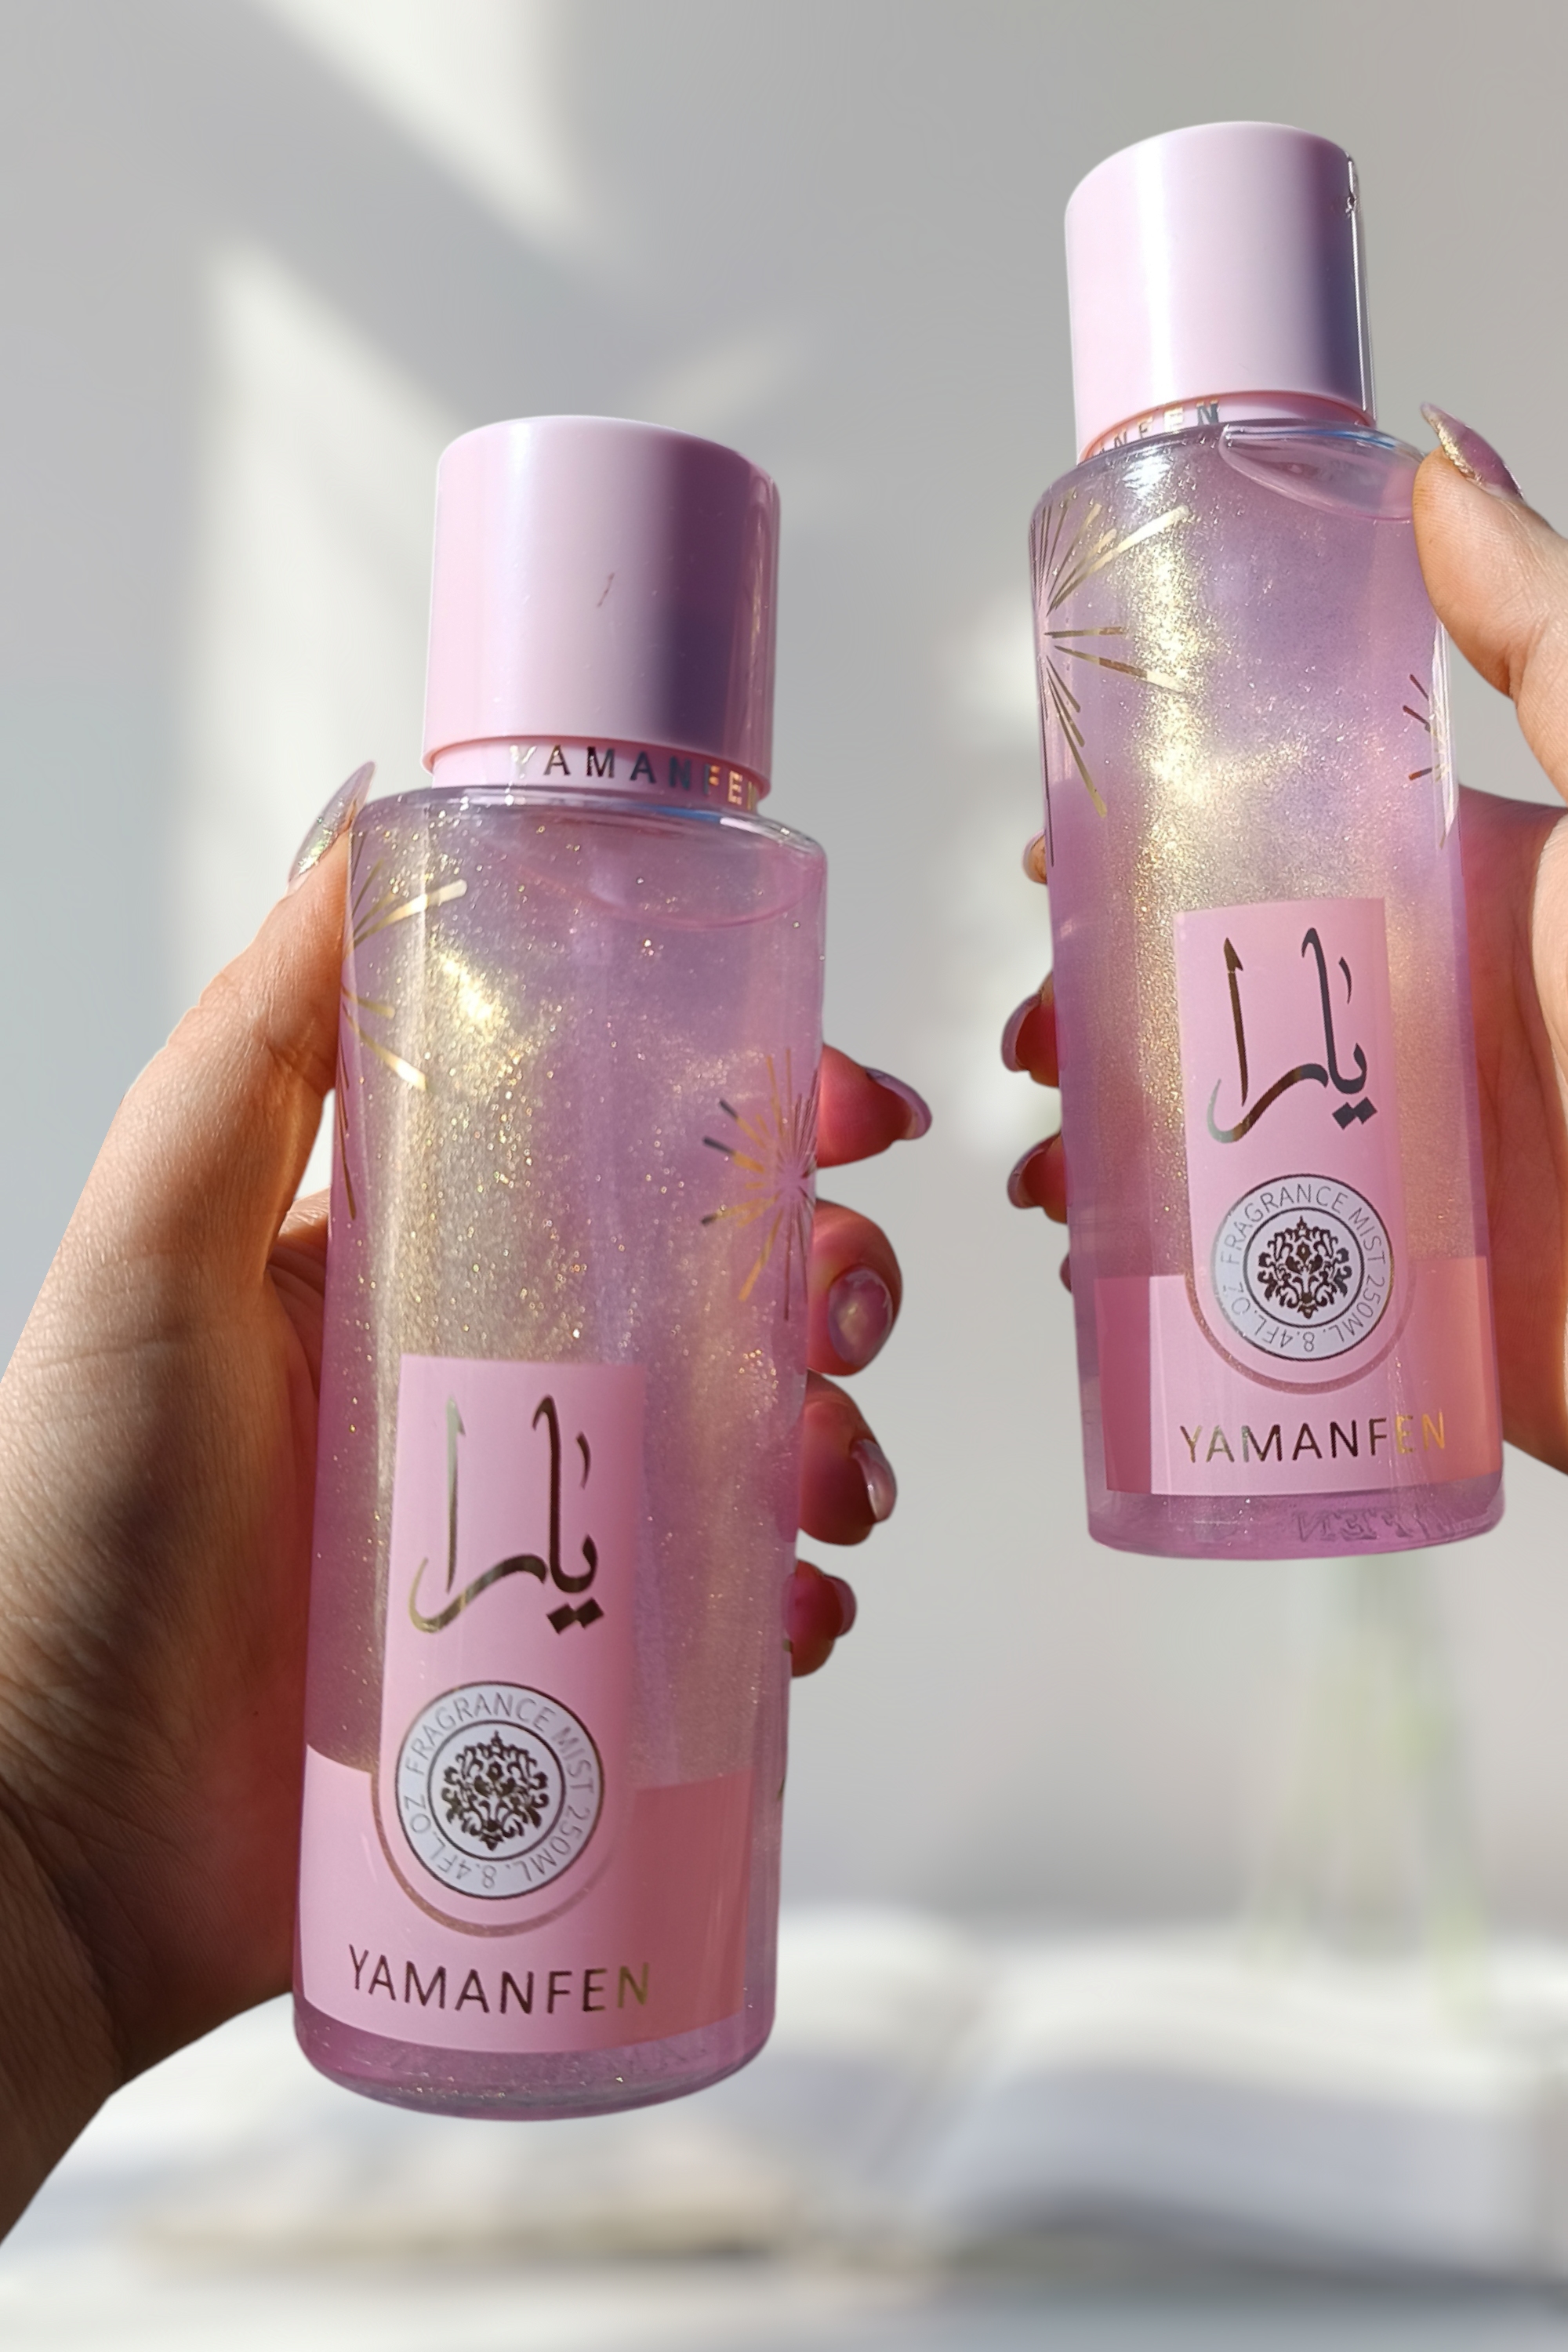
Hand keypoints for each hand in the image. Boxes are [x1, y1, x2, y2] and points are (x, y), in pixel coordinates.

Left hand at [0, 788, 925, 2225]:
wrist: (48, 1840)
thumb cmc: (74, 1528)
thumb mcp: (152, 1245)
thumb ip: (259, 1041)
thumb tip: (367, 813)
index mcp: (410, 1259)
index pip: (618, 1148)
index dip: (752, 1113)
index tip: (846, 1114)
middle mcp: (487, 1381)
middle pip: (717, 1296)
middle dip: (826, 1280)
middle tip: (844, 1309)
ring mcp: (534, 1535)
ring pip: (748, 1455)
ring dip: (833, 1445)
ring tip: (828, 1490)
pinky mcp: (564, 1680)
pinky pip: (726, 1624)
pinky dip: (792, 1607)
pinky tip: (795, 1616)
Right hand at [1002, 409, 1567, 1471]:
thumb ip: (1550, 645)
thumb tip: (1439, 462)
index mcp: (1455, 895)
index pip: (1263, 837)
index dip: (1140, 838)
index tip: (1046, 850)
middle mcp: (1408, 1015)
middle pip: (1201, 984)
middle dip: (1090, 998)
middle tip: (1034, 1034)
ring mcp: (1385, 1150)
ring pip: (1194, 1121)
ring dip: (1096, 1129)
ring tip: (1048, 1162)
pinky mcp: (1372, 1270)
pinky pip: (1221, 1253)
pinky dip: (1135, 1251)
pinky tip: (1086, 1246)